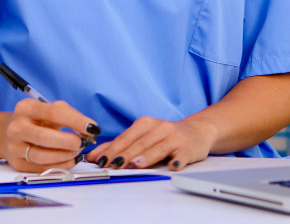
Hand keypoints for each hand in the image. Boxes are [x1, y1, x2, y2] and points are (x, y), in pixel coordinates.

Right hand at [3, 99, 100, 172]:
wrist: (7, 133)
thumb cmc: (35, 120)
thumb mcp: (48, 110)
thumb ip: (69, 116)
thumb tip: (90, 129)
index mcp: (27, 108)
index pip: (54, 113)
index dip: (76, 121)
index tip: (92, 127)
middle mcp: (17, 127)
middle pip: (46, 137)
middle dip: (69, 141)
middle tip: (83, 142)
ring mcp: (15, 147)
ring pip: (43, 156)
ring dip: (65, 156)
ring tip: (76, 152)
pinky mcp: (17, 163)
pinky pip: (41, 168)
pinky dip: (59, 166)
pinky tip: (69, 161)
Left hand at [86, 115, 217, 170]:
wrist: (195, 131)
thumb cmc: (164, 136)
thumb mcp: (142, 136)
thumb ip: (120, 146)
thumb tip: (94, 155)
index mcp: (146, 124)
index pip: (126, 137)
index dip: (112, 149)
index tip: (100, 160)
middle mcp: (159, 128)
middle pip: (140, 143)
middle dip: (125, 154)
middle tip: (112, 165)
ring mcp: (174, 137)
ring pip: (158, 148)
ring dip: (147, 156)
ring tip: (136, 164)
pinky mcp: (188, 148)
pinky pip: (181, 155)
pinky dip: (177, 160)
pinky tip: (173, 165)